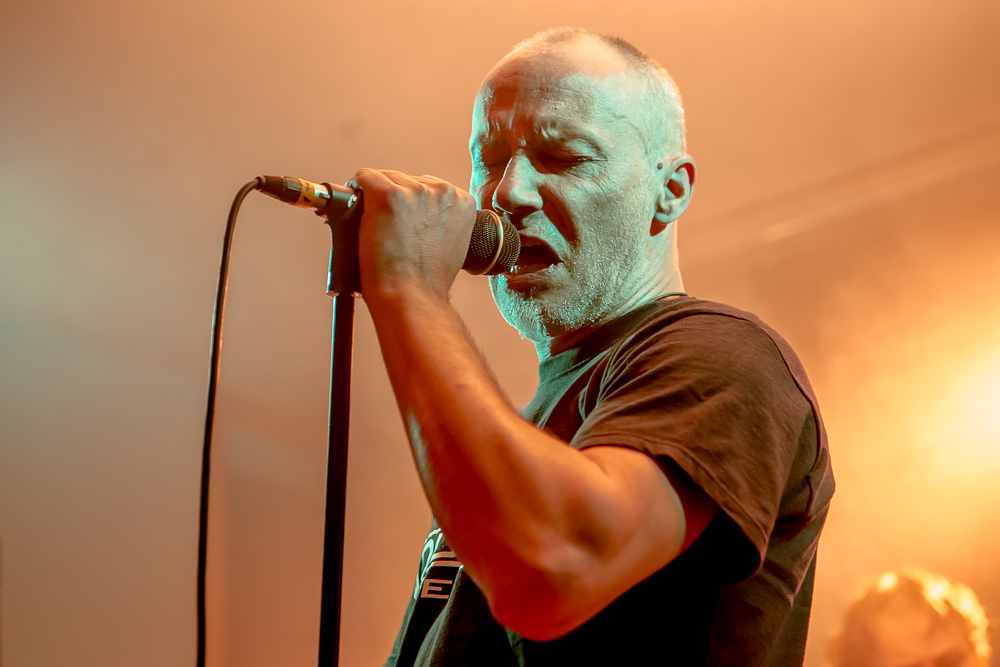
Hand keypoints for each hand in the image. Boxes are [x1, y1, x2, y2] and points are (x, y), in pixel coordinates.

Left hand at [349, 168, 478, 299]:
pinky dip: (356, 190)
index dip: (413, 205)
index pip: (429, 187)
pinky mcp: (387, 195)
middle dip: (395, 200)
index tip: (405, 222)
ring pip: (385, 178)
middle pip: (407, 180)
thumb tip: (420, 216)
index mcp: (462, 201)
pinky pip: (364, 178)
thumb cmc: (427, 282)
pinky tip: (357, 211)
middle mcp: (442, 191)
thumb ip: (442, 221)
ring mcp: (415, 191)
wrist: (412, 298)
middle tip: (389, 230)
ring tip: (376, 228)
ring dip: (376, 198)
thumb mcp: (450, 245)